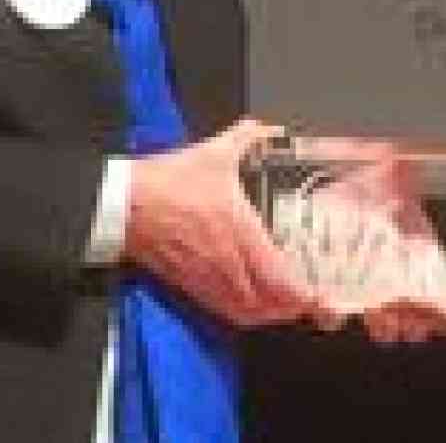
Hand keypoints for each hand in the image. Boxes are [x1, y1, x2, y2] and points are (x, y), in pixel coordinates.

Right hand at [126, 119, 327, 328]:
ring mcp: (207, 279)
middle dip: (291, 309)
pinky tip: (251, 303)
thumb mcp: (213, 152)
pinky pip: (222, 310)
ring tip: (284, 305)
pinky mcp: (189, 286)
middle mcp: (227, 263)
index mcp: (239, 231)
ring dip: (268, 315)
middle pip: (267, 306)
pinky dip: (243, 313)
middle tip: (308, 300)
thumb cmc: (170, 181)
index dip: (303, 295)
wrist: (125, 205)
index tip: (320, 296)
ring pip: (245, 313)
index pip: (278, 278)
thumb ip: (248, 139)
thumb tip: (273, 130)